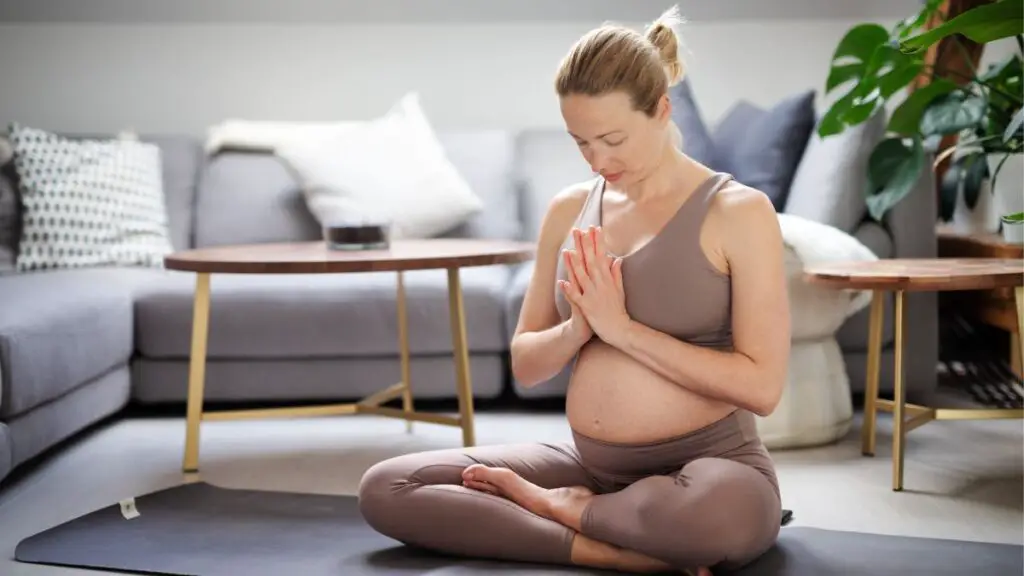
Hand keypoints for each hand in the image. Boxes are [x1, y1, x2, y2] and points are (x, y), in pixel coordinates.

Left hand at [559, 226, 629, 346]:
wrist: (619, 329)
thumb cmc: (618, 310)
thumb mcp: (620, 289)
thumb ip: (616, 274)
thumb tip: (616, 258)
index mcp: (608, 279)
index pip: (601, 256)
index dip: (597, 241)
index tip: (594, 228)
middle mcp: (600, 285)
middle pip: (590, 261)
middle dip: (584, 245)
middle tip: (579, 230)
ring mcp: (593, 295)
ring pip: (582, 276)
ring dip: (574, 264)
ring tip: (568, 250)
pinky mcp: (587, 307)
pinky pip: (576, 298)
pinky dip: (569, 290)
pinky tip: (562, 282)